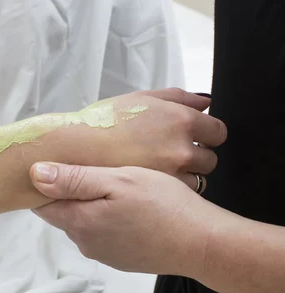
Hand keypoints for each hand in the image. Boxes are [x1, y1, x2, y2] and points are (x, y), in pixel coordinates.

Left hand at [30, 163, 226, 276]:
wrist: (202, 243)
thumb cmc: (162, 204)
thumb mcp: (118, 180)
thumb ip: (74, 179)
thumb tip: (34, 174)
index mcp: (78, 221)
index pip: (42, 202)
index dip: (45, 181)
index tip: (58, 162)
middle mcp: (84, 242)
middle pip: (63, 211)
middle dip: (70, 190)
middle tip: (93, 165)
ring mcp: (104, 253)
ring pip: (84, 221)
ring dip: (91, 203)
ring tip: (114, 182)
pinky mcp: (122, 259)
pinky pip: (104, 233)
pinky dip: (109, 218)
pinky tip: (129, 205)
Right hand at [79, 88, 226, 181]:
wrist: (74, 150)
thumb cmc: (103, 122)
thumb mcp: (140, 98)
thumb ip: (177, 97)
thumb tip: (205, 101)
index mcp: (180, 120)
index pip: (217, 132)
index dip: (206, 134)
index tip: (194, 137)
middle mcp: (182, 148)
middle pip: (209, 158)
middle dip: (195, 156)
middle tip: (169, 154)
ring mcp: (173, 174)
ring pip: (197, 179)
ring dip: (184, 175)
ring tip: (158, 170)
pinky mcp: (159, 194)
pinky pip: (179, 194)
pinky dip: (170, 190)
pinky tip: (152, 182)